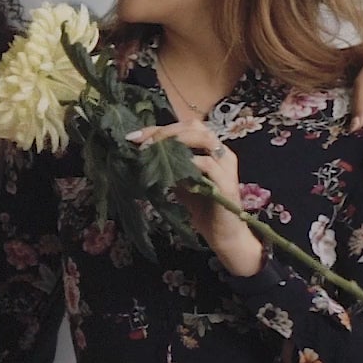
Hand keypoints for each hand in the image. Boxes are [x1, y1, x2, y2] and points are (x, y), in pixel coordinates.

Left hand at [128, 119, 263, 276]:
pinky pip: (208, 164)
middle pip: (194, 126)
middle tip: (144, 144)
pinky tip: (171, 170)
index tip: (134, 138)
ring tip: (154, 152)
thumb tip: (141, 154)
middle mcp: (220, 152)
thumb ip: (167, 166)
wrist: (223, 235)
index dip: (158, 129)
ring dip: (176, 142)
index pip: (184, 127)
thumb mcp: (179, 182)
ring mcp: (226, 165)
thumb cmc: (202, 208)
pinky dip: (188, 163)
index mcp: (209, 149)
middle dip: (165, 131)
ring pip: (203, 138)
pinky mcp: (227, 182)